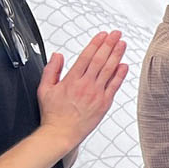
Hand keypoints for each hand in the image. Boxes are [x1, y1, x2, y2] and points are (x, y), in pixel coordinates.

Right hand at [38, 31, 127, 150]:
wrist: (61, 133)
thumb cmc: (53, 114)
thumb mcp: (44, 89)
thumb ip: (51, 70)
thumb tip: (57, 55)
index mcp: (71, 80)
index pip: (86, 56)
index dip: (96, 44)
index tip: (102, 35)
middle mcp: (85, 85)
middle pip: (100, 60)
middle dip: (109, 44)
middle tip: (116, 34)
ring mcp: (96, 94)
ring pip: (109, 70)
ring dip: (117, 55)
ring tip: (122, 44)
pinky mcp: (104, 103)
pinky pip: (114, 86)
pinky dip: (120, 75)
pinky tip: (124, 65)